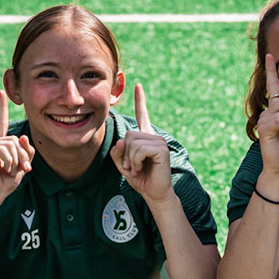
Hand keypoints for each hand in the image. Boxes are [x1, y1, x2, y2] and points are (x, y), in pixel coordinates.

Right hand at [0, 88, 33, 213]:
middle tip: (22, 169)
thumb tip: (22, 136)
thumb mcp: (21, 166)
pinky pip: (5, 149)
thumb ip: (26, 151)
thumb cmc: (5, 183)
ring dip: (16, 160)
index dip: (2, 107)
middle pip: (16, 139)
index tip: (1, 92)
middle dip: (23, 156)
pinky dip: (9, 161)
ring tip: (10, 171)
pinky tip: (2, 169)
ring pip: (12, 144)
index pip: (2, 122)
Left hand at [111, 83, 172, 203]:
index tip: (138, 85)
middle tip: (132, 166)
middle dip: (125, 153)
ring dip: (130, 160)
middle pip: (128, 135)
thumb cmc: (140, 179)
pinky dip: (135, 162)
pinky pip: (139, 150)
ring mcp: (158, 141)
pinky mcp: (161, 149)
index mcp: (145, 137)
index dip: (140, 101)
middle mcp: (153, 136)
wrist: (154, 193)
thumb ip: (117, 153)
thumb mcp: (122, 164)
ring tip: (138, 168)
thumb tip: (121, 141)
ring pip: (132, 142)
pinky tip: (142, 168)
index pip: (141, 115)